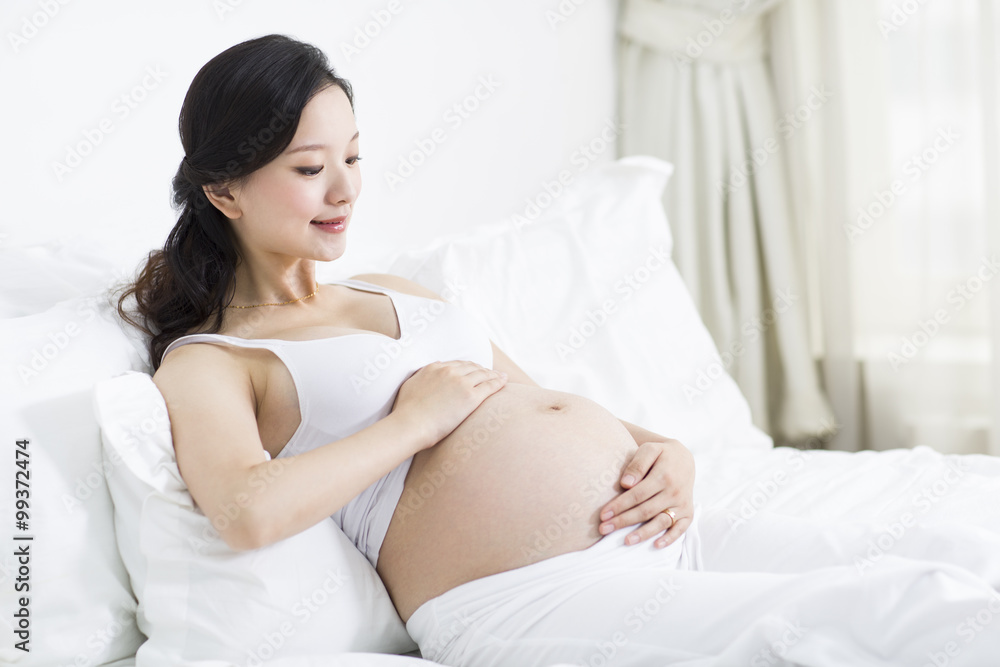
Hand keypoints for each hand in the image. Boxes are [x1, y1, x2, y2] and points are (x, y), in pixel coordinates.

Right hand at [391, 360, 506, 446]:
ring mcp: (461, 383)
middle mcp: (449, 371)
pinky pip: (490, 386)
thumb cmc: (406, 411)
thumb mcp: (410, 385)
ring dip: (493, 374)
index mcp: (435, 368)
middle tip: (490, 373)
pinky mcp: (471, 397)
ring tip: (500, 376)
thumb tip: (433, 369)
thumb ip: (422, 375)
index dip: (468, 367)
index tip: (474, 370)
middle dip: (482, 369)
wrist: (410, 424)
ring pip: (483, 374)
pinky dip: (499, 381)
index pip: (457, 364)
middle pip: (472, 367)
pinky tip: (504, 380)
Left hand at [597, 439, 694, 548]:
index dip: (620, 505)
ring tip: (626, 541)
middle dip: (623, 521)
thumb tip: (626, 484)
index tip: (603, 514)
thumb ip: (637, 465)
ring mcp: (682, 504)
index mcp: (664, 476)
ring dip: (643, 533)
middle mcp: (674, 492)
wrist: (684, 459)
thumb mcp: (650, 450)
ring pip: (661, 522)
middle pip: (646, 510)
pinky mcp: (688, 512)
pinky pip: (680, 529)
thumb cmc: (660, 454)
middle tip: (604, 529)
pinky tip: (656, 545)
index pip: (638, 494)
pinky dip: (670, 538)